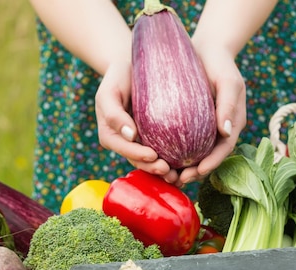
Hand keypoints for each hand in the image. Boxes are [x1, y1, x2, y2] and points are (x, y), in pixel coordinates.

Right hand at [95, 61, 171, 176]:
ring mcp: (139, 142)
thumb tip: (130, 135)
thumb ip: (114, 114)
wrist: (131, 68)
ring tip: (178, 176)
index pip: (123, 148)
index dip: (137, 155)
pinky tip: (186, 165)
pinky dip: (173, 160)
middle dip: (152, 168)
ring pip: (150, 161)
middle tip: (169, 171)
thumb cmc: (118, 77)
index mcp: (111, 135)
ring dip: (163, 171)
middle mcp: (125, 142)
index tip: (152, 156)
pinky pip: (163, 151)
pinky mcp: (154, 138)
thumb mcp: (109, 92)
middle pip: (138, 160)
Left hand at [175, 45, 245, 186]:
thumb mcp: (228, 81)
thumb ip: (228, 105)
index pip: (224, 149)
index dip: (212, 163)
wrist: (207, 48)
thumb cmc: (220, 63)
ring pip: (195, 153)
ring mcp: (205, 127)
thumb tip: (225, 132)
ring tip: (167, 176)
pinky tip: (159, 158)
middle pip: (208, 157)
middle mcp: (219, 130)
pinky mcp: (190, 122)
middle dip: (195, 171)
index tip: (198, 172)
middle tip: (178, 179)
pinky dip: (173, 152)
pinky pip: (183, 142)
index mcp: (232, 124)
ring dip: (182, 167)